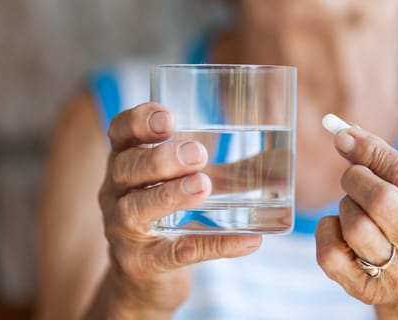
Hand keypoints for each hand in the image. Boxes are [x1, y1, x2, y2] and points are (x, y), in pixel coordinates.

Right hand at [96, 103, 260, 315]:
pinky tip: (247, 240)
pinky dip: (213, 246)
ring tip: (204, 186)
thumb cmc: (167, 218)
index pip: (119, 133)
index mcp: (126, 164)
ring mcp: (124, 231)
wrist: (143, 280)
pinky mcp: (143, 264)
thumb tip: (282, 153)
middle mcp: (115, 194)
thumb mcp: (181, 185)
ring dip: (171, 195)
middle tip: (199, 154)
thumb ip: (221, 168)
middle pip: (126, 168)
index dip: (138, 121)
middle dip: (161, 158)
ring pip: (136, 209)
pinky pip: (177, 253)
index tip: (169, 118)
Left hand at [315, 127, 397, 318]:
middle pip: (380, 200)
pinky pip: (330, 252)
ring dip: (346, 205)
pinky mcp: (368, 292)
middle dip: (357, 177)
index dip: (371, 151)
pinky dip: (328, 229)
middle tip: (354, 176)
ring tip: (358, 208)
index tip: (344, 136)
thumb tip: (345, 136)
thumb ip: (391, 164)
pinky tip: (343, 229)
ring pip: (354, 225)